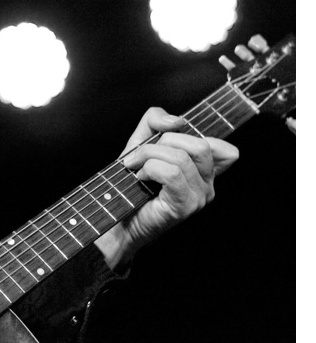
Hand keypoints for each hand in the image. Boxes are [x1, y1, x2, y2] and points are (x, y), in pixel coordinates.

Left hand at [95, 107, 238, 269]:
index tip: (163, 136)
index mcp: (204, 171)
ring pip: (182, 158)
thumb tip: (176, 120)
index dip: (194, 133)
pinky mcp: (184, 206)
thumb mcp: (141, 144)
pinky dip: (150, 168)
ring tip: (136, 168)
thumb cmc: (130, 186)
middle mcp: (208, 185)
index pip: (225, 149)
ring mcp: (199, 197)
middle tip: (139, 156)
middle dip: (163, 142)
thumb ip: (155, 123)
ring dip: (149, 156)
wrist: (117, 222)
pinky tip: (140, 177)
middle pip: (199, 145)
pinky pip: (172, 173)